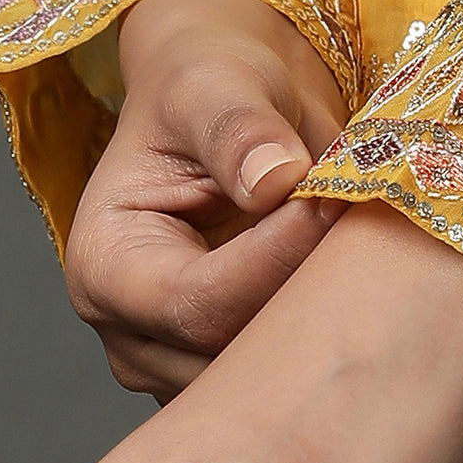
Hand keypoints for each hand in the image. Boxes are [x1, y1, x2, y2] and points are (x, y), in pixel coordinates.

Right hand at [65, 0, 349, 401]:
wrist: (232, 106)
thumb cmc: (210, 88)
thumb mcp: (215, 83)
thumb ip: (238, 128)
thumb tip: (274, 180)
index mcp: (105, 266)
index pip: (200, 302)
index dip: (280, 257)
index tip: (336, 196)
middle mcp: (133, 334)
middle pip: (235, 356)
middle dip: (309, 294)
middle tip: (358, 221)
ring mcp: (181, 366)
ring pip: (271, 379)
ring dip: (326, 318)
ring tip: (353, 246)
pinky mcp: (234, 373)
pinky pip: (292, 377)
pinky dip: (331, 333)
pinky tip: (353, 279)